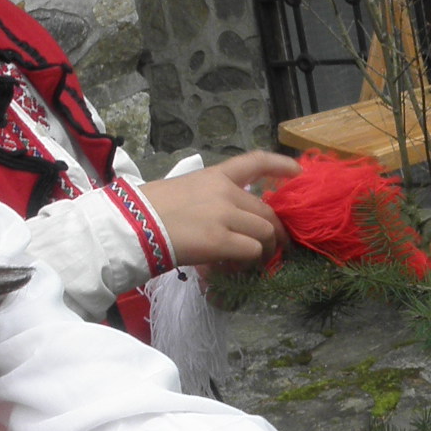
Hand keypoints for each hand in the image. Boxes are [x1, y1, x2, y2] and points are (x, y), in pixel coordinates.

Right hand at [137, 152, 300, 267]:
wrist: (131, 224)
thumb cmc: (147, 210)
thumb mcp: (183, 192)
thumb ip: (210, 201)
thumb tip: (227, 224)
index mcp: (214, 175)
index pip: (255, 161)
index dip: (281, 165)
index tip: (299, 173)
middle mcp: (225, 192)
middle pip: (266, 210)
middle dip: (276, 231)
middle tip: (275, 248)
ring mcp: (224, 215)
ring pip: (265, 232)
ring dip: (266, 251)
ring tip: (255, 263)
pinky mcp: (221, 240)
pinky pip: (252, 251)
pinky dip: (251, 262)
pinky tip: (237, 268)